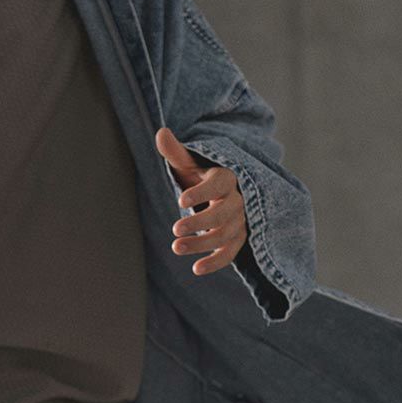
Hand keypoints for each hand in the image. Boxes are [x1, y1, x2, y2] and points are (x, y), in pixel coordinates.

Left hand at [156, 125, 247, 275]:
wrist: (218, 193)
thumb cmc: (199, 176)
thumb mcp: (188, 163)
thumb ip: (176, 152)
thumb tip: (161, 132)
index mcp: (227, 177)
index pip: (220, 183)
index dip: (203, 192)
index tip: (181, 200)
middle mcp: (238, 199)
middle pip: (225, 213)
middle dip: (200, 222)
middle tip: (174, 229)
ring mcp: (240, 220)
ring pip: (226, 234)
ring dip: (202, 244)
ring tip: (175, 248)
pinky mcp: (238, 238)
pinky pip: (231, 252)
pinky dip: (216, 262)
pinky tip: (196, 270)